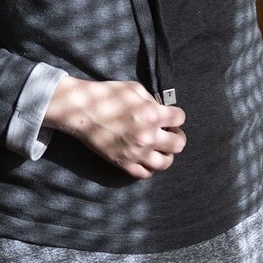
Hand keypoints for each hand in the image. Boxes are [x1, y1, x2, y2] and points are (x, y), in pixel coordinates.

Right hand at [43, 78, 186, 178]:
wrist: (82, 111)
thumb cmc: (107, 95)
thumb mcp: (135, 89)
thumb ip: (152, 100)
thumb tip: (161, 110)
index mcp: (152, 115)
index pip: (180, 118)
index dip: (176, 116)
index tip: (170, 116)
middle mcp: (148, 136)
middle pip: (178, 144)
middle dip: (177, 136)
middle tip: (169, 133)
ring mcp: (136, 153)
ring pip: (165, 163)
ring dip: (166, 154)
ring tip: (160, 147)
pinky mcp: (124, 163)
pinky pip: (145, 173)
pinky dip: (149, 167)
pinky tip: (146, 157)